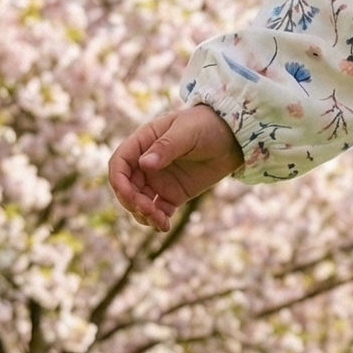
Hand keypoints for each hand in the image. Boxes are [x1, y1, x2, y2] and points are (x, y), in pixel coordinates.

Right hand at [108, 103, 243, 231]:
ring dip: (143, 215)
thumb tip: (144, 164)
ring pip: (139, 203)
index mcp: (142, 143)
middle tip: (149, 211)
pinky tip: (164, 226)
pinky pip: (158, 211)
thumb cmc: (207, 125)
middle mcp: (145, 164)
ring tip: (160, 221)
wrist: (233, 138)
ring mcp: (157, 181)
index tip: (129, 195)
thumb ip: (166, 147)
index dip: (119, 181)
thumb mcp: (187, 131)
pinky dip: (157, 221)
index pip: (119, 164)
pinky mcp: (172, 195)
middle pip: (126, 187)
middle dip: (133, 202)